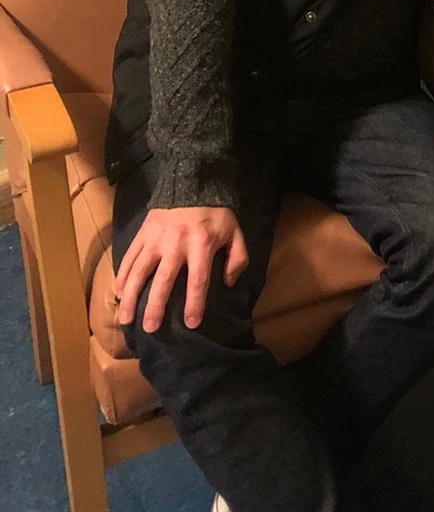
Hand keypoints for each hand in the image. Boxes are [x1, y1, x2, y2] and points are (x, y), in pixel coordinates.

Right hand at [114, 206, 248, 333]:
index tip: (191, 323)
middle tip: (150, 328)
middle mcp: (176, 243)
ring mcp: (155, 238)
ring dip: (131, 295)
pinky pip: (129, 257)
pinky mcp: (142, 233)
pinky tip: (118, 294)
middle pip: (163, 280)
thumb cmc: (216, 214)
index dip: (194, 303)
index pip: (198, 279)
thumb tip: (228, 284)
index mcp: (201, 244)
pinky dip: (122, 276)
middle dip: (155, 306)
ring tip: (126, 318)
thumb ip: (237, 259)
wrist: (192, 183)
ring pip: (139, 270)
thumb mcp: (235, 233)